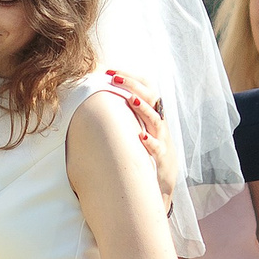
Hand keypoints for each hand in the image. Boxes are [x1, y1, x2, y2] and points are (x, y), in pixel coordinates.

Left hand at [105, 71, 178, 211]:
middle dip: (133, 85)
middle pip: (151, 97)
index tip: (110, 70)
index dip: (131, 77)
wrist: (159, 188)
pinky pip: (158, 149)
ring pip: (156, 120)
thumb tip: (96, 102)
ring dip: (143, 109)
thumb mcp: (136, 132)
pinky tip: (141, 137)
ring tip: (130, 100)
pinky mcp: (163, 160)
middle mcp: (158, 126)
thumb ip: (123, 117)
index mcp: (152, 116)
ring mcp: (162, 141)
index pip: (146, 88)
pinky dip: (151, 142)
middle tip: (115, 77)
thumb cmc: (144, 157)